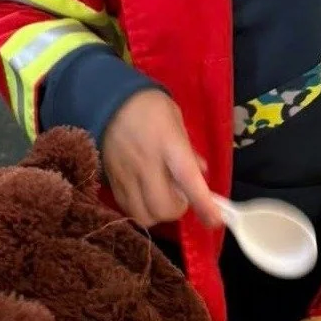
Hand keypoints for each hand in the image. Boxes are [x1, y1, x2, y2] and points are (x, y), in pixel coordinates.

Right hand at [102, 90, 220, 229]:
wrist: (106, 100)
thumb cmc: (148, 107)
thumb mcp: (176, 121)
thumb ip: (189, 151)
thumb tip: (201, 173)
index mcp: (169, 145)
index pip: (188, 180)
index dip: (203, 204)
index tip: (214, 220)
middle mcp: (146, 165)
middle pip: (162, 209)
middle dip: (176, 210)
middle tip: (179, 196)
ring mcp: (126, 176)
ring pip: (143, 216)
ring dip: (157, 214)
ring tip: (160, 197)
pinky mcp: (111, 182)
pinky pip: (128, 209)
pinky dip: (141, 209)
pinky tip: (144, 196)